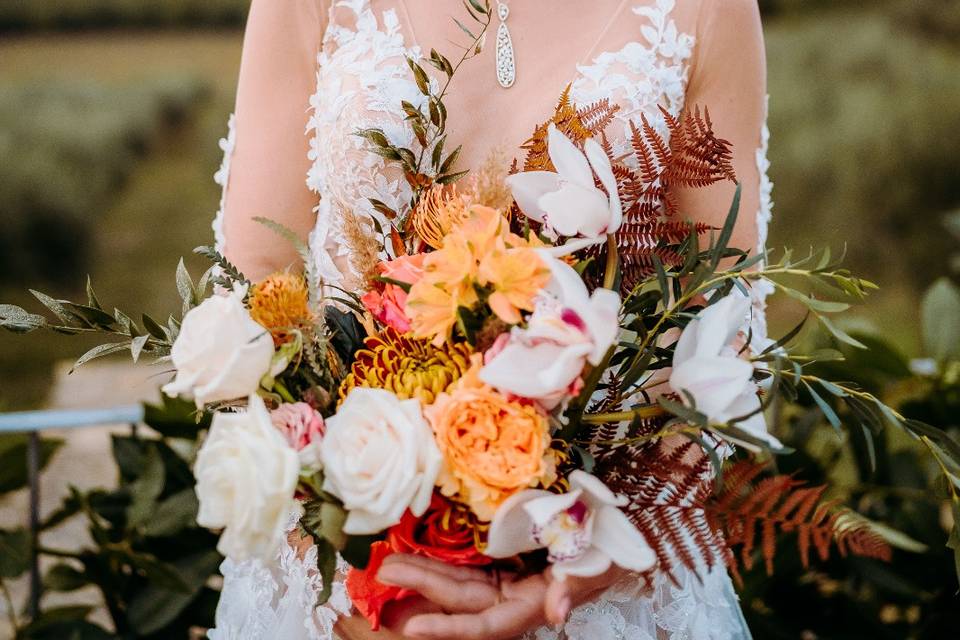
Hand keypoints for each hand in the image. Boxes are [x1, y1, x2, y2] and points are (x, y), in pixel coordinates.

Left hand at [377, 554, 623, 638]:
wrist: (616, 530)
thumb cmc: (612, 546)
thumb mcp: (600, 562)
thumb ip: (577, 586)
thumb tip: (557, 614)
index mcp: (534, 605)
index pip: (487, 625)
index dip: (451, 629)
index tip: (412, 627)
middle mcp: (513, 598)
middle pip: (461, 599)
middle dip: (422, 586)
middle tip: (384, 570)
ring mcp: (504, 578)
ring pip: (457, 580)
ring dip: (423, 571)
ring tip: (388, 560)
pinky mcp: (500, 559)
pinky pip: (465, 562)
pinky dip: (439, 558)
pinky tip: (413, 548)